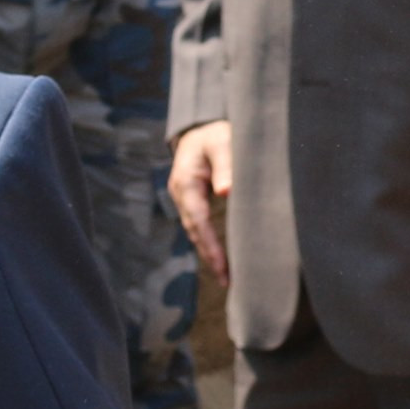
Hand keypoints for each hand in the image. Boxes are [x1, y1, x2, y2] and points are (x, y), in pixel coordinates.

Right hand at [169, 123, 235, 285]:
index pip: (198, 219)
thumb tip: (227, 192)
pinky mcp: (193, 200)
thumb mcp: (222, 142)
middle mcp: (181, 193)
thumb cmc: (215, 133)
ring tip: (227, 277)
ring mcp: (184, 197)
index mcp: (186, 181)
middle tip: (228, 281)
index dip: (210, 244)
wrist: (201, 127)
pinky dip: (209, 242)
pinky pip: (200, 225)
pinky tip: (222, 257)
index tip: (221, 265)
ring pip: (196, 230)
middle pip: (194, 230)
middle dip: (209, 256)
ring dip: (209, 252)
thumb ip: (226, 164)